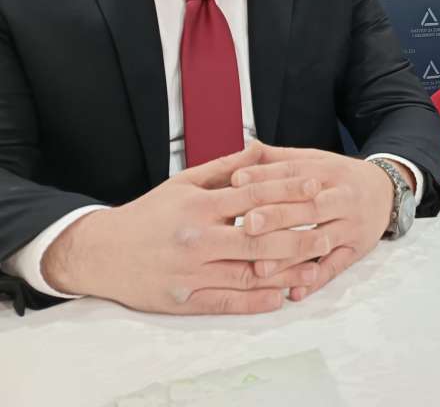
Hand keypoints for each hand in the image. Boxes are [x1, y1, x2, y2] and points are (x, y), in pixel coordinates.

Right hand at [41, 146, 328, 313]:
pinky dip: (257, 301)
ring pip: (248, 272)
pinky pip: (227, 301)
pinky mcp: (184, 300)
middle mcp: (197, 239)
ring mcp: (191, 272)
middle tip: (329, 233)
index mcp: (199, 206)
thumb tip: (260, 148)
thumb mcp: (183, 183)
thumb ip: (225, 167)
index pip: (254, 196)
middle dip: (298, 235)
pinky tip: (282, 296)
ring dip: (286, 272)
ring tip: (316, 268)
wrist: (101, 253)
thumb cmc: (149, 214)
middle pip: (258, 238)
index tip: (317, 187)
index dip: (289, 192)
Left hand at [230, 142, 398, 300]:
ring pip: (321, 241)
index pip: (296, 173)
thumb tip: (245, 149)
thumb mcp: (317, 160)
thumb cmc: (340, 177)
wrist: (386, 190)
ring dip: (291, 257)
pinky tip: (294, 293)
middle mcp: (343, 196)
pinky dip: (315, 281)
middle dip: (278, 216)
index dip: (267, 177)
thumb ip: (281, 158)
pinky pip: (336, 268)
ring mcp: (352, 225)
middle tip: (247, 225)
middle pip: (310, 207)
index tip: (236, 183)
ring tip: (260, 268)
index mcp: (330, 170)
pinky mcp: (358, 249)